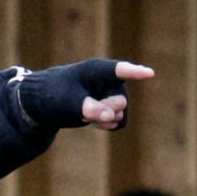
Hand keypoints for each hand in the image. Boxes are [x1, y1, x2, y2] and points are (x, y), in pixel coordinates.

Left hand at [14, 59, 154, 130]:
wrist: (47, 103)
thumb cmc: (55, 95)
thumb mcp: (68, 102)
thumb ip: (90, 108)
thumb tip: (111, 117)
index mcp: (97, 70)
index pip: (120, 70)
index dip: (135, 72)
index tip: (149, 73)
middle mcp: (110, 81)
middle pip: (121, 101)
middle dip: (105, 110)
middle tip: (84, 110)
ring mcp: (112, 94)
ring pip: (121, 113)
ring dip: (105, 119)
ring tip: (85, 113)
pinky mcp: (111, 108)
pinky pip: (120, 122)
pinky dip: (109, 125)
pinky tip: (95, 122)